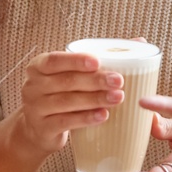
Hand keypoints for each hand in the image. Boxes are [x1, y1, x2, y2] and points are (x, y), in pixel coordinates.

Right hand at [8, 51, 123, 156]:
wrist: (37, 130)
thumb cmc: (61, 94)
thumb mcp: (70, 75)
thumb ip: (98, 58)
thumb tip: (138, 41)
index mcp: (38, 67)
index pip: (55, 60)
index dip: (76, 60)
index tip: (98, 61)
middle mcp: (32, 86)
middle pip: (66, 81)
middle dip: (94, 80)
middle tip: (118, 81)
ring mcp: (35, 109)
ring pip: (67, 102)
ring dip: (94, 99)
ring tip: (117, 97)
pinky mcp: (43, 129)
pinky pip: (66, 122)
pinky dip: (86, 118)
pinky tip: (103, 115)